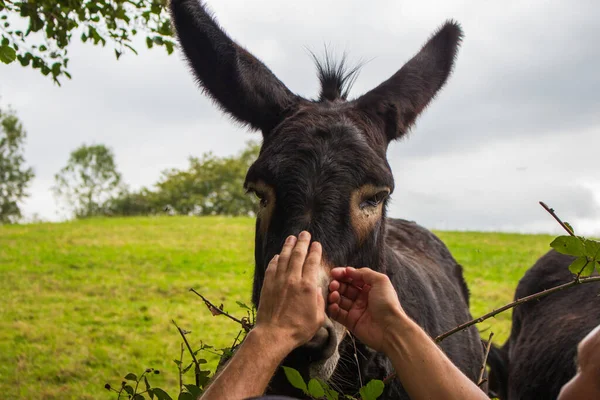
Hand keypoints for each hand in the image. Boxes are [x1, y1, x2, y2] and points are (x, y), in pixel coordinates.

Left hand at [254, 231, 325, 353]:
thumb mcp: (318, 318)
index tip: (316, 244)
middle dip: (302, 242)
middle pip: (298, 255)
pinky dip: (276, 259)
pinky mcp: (268, 285)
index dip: (315, 251)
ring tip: (291, 238)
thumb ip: (319, 301)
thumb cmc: (298, 329)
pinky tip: (279, 255)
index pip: (312, 262)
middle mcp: (293, 280)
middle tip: (304, 233)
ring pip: (284, 258)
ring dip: (289, 246)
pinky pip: (272, 267)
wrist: (273, 334)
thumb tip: (316, 289)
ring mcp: (279, 281)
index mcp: (308, 286)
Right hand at [327, 267, 405, 351]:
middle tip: (333, 285)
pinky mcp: (351, 322)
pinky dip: (333, 309)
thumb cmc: (387, 303)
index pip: (353, 278)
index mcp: (370, 287)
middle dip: (337, 284)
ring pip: (340, 300)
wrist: (390, 329)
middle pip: (344, 288)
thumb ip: (365, 273)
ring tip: (334, 295)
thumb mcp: (380, 281)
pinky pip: (338, 314)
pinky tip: (333, 306)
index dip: (343, 274)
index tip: (334, 273)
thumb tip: (349, 270)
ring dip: (334, 296)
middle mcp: (362, 298)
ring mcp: (356, 310)